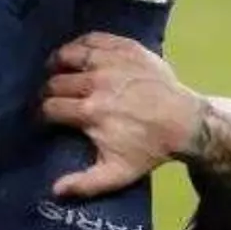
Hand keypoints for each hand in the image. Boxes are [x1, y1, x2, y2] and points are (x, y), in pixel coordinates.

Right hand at [39, 31, 205, 198]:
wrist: (186, 122)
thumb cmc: (149, 148)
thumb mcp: (118, 173)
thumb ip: (84, 184)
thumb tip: (54, 191)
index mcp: (90, 112)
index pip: (50, 107)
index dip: (44, 113)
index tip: (47, 117)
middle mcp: (96, 83)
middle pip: (56, 81)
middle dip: (50, 91)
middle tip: (54, 97)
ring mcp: (112, 62)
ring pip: (69, 54)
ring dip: (59, 63)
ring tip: (58, 70)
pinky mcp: (126, 48)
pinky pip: (93, 38)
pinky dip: (81, 44)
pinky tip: (78, 53)